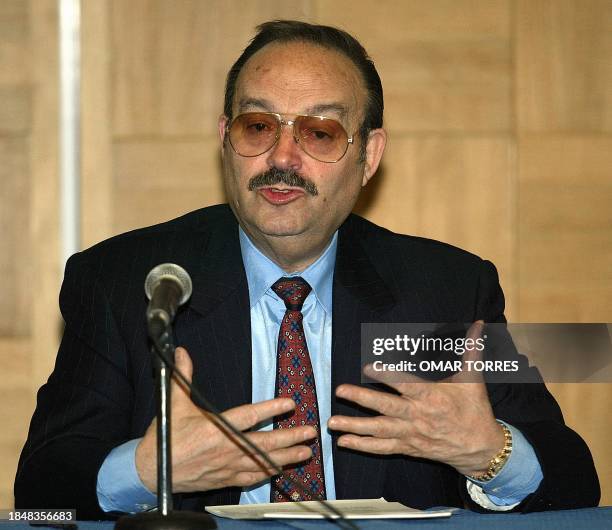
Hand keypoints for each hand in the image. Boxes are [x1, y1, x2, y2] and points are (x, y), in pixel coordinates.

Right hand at [135, 347, 314, 492]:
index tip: (290, 403)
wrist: (150, 471)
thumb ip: (183, 376)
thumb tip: (182, 352)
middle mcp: (225, 448)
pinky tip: (280, 471)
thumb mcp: (174, 403)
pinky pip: (251, 478)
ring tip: (306, 452)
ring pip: (262, 463)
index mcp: (215, 428)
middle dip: (290, 437)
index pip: (249, 416)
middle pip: (264, 443)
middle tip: (310, 432)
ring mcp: (227, 466)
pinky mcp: (224, 479)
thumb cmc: (165, 437)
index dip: (271, 408)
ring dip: (286, 457)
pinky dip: (267, 474)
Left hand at [327, 321, 504, 475]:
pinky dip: (362, 445)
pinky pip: (382, 448)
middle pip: (386, 407)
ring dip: (354, 426)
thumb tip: (479, 323)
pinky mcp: (408, 448)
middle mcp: (418, 416)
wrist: (480, 447)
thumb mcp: (473, 379)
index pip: (405, 384)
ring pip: (379, 430)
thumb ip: (471, 349)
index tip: (369, 367)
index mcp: (431, 397)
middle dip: (361, 399)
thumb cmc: (474, 409)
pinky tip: (343, 441)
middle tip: (340, 390)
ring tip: (332, 421)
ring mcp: (411, 434)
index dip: (387, 376)